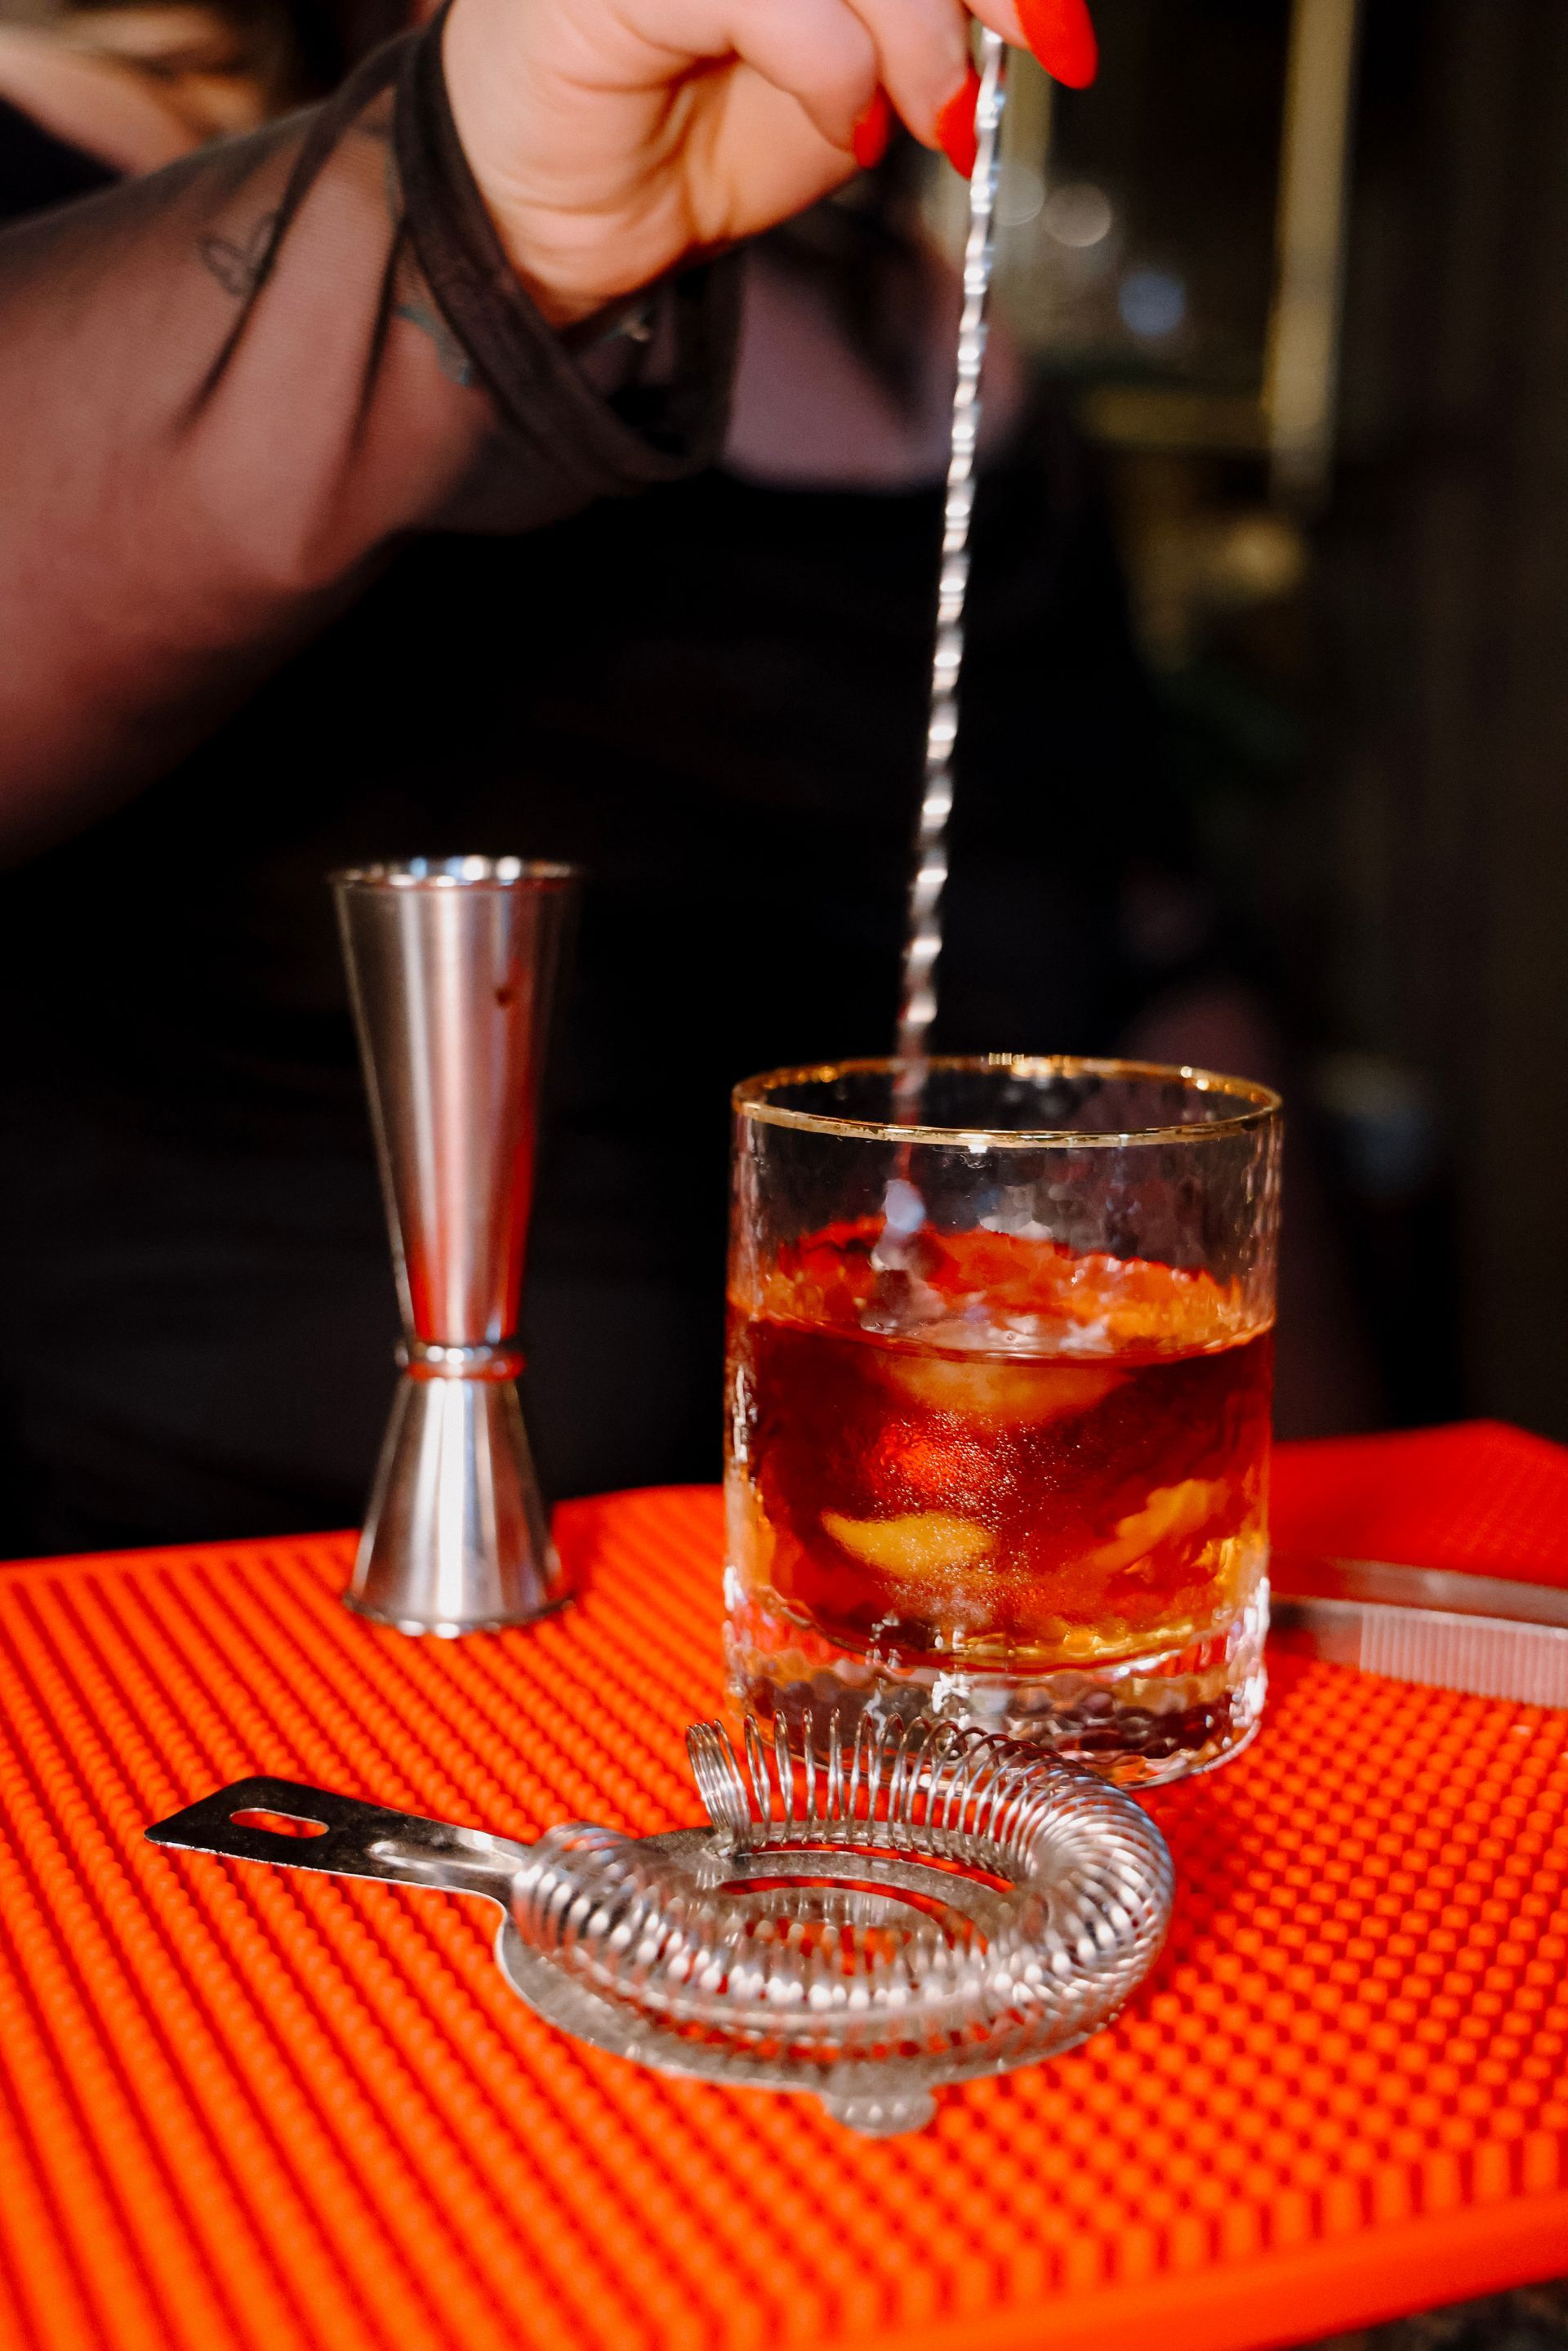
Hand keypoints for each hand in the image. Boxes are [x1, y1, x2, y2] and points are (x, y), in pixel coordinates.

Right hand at [442, 0, 1094, 326]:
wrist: (558, 223)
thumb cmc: (691, 135)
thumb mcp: (855, 76)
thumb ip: (923, 24)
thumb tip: (1027, 16)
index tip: (1066, 33)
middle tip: (1042, 59)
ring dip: (923, 35)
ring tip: (935, 122)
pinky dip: (839, 69)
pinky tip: (849, 126)